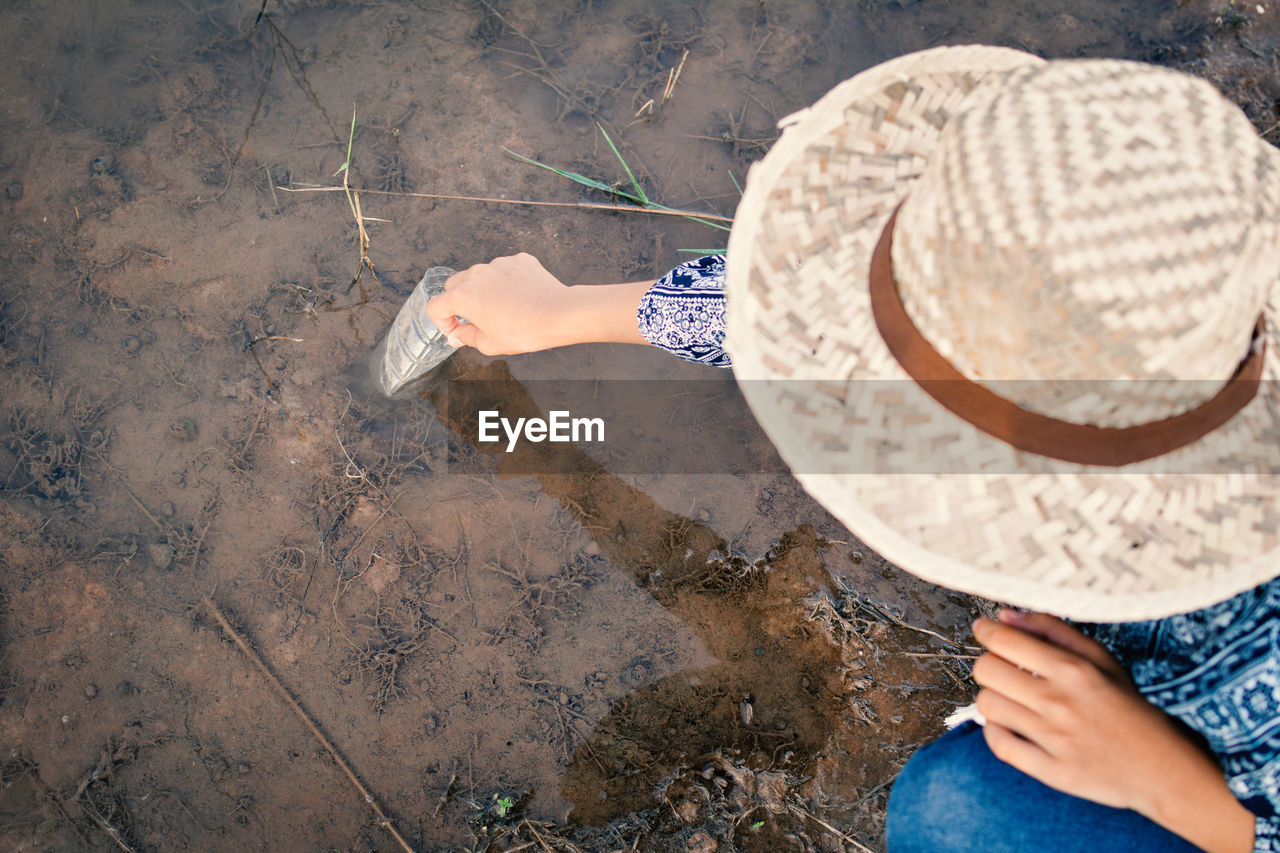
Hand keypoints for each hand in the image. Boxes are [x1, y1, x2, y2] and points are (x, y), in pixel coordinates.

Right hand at [426, 253, 574, 354]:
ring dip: (484, 290)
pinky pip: (504, 270)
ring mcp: (498, 264)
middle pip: (454, 286)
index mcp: (463, 296)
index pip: (436, 306)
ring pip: (481, 276)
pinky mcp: (518, 260)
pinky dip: (506, 282)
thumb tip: (457, 335)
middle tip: (476, 319)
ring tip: (504, 309)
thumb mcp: (489, 343)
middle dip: (459, 303)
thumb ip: (466, 337)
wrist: (559, 313)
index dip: (442, 322)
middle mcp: (476, 274)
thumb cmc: (524, 331)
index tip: (455, 330)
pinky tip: (520, 297)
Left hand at [972, 610, 1254, 851]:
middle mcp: (1060, 702)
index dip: (986, 631)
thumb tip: (1006, 617)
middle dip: (990, 664)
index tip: (984, 630)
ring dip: (994, 698)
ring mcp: (1055, 739)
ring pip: (988, 705)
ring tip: (1012, 699)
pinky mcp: (1052, 771)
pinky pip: (999, 744)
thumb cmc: (1126, 706)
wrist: (1161, 767)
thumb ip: (1052, 630)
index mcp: (1073, 670)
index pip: (1005, 641)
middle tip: (1003, 668)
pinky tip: (1012, 725)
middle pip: (987, 671)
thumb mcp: (1100, 659)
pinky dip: (997, 732)